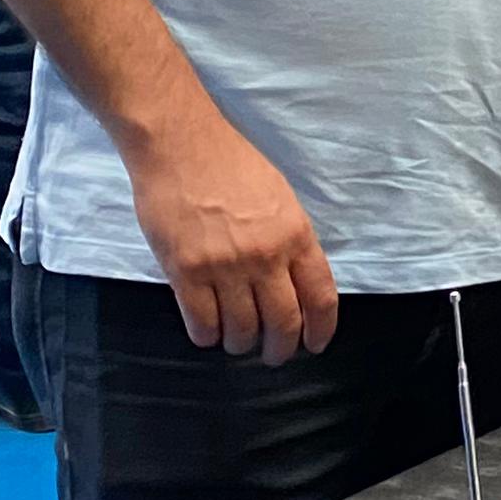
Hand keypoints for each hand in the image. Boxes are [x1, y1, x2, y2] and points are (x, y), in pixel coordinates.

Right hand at [129, 109, 339, 362]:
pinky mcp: (187, 271)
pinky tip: (208, 331)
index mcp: (296, 234)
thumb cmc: (229, 164)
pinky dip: (208, 335)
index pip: (321, 297)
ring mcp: (225, 265)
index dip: (321, 329)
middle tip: (273, 355)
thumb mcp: (280, 197)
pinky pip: (202, 323)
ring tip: (237, 340)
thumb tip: (295, 280)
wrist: (179, 144)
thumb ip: (290, 240)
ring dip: (240, 343)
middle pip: (283, 322)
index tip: (315, 344)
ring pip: (241, 329)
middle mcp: (266, 255)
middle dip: (280, 348)